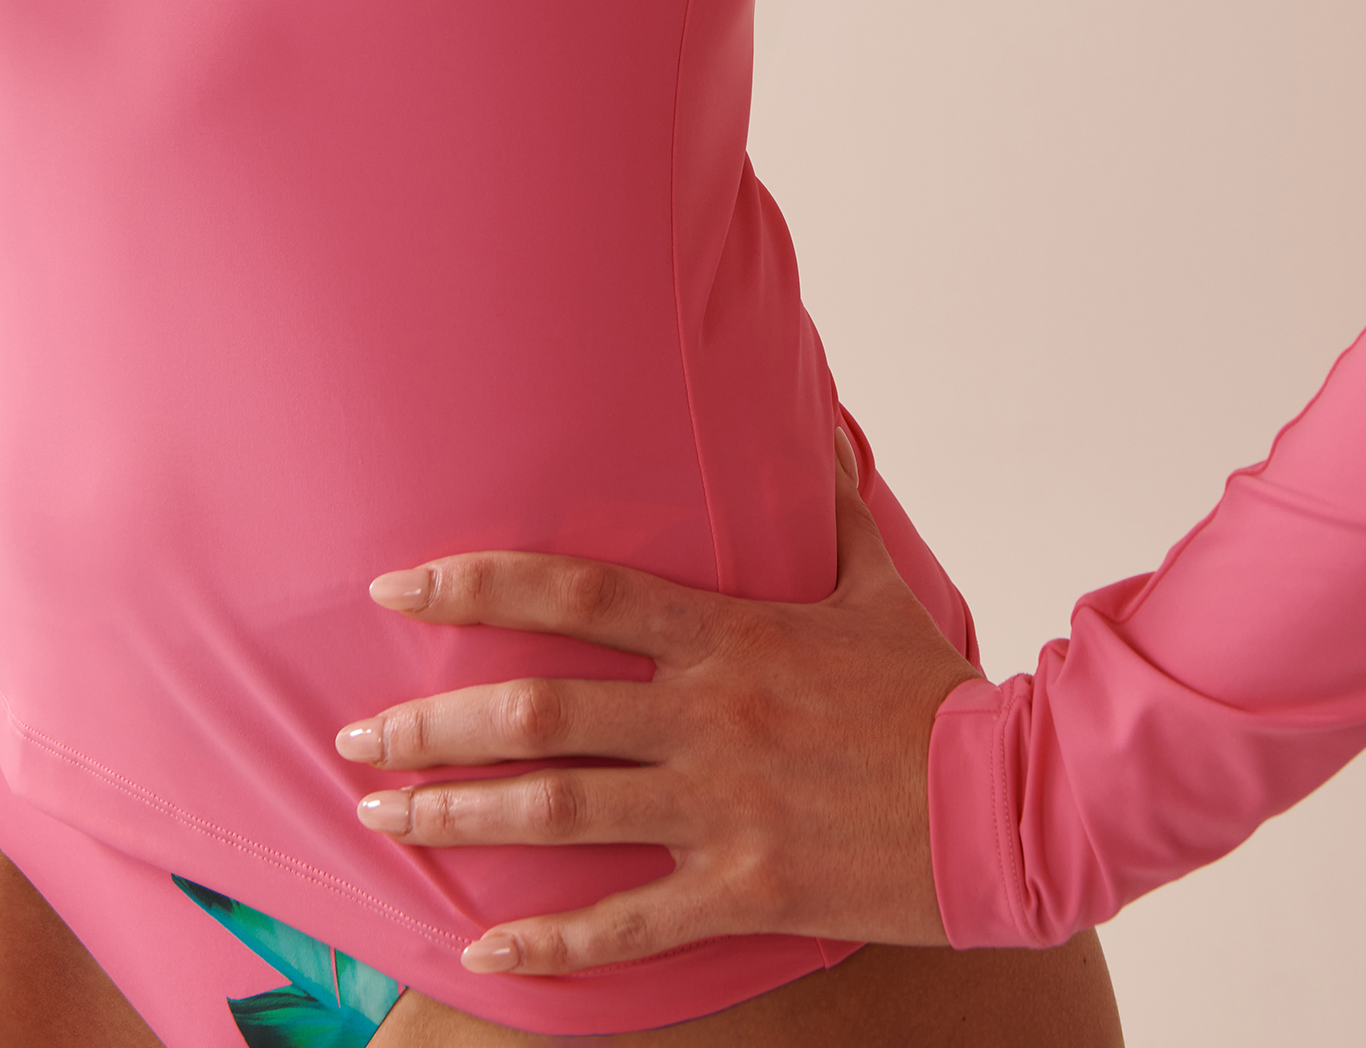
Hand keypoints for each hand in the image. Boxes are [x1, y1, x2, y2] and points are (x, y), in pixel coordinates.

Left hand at [335, 428, 982, 975]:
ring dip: (455, 814)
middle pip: (540, 712)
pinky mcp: (746, 891)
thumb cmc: (933, 687)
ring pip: (559, 812)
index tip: (400, 585)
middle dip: (432, 721)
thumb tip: (827, 418)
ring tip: (379, 814)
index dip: (479, 585)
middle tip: (354, 731)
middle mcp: (707, 715)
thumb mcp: (878, 579)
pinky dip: (549, 943)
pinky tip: (483, 948)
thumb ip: (835, 500)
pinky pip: (627, 926)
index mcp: (726, 632)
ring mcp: (721, 807)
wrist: (1011, 800)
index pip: (577, 593)